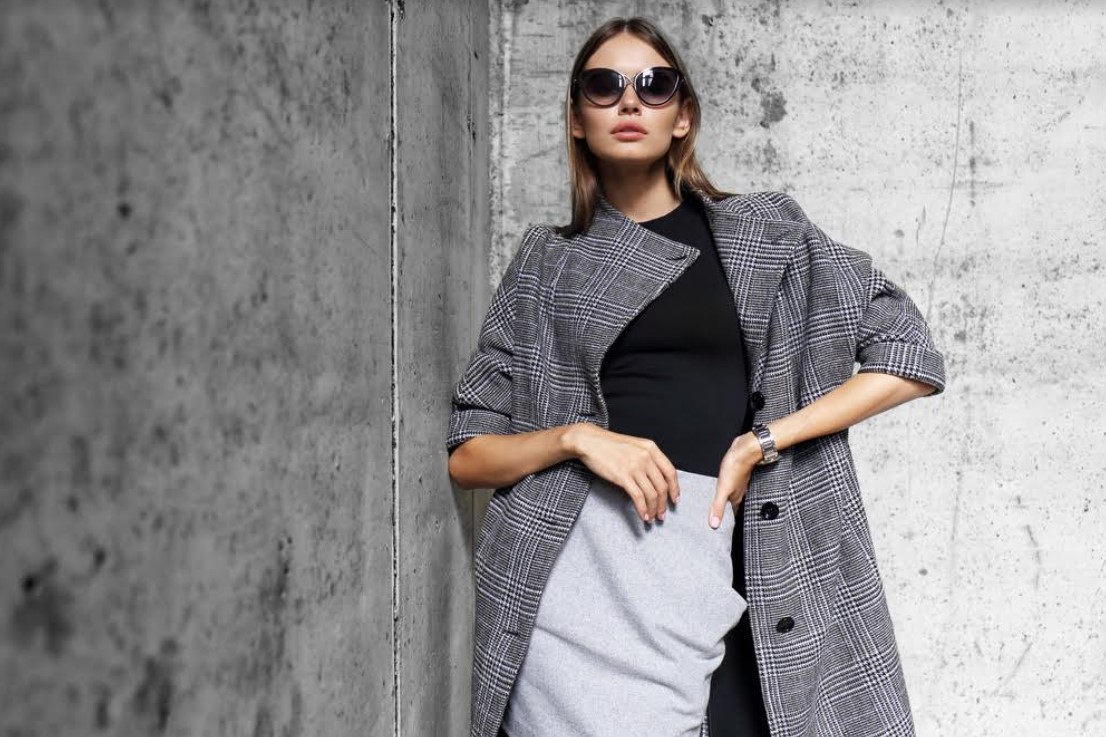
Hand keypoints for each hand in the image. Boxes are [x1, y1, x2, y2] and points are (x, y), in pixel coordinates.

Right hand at [564, 423, 680, 523]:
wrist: (589, 441)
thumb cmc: (609, 444)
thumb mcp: (635, 446)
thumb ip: (648, 459)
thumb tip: (656, 480)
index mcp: (651, 448)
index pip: (670, 472)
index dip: (674, 489)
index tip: (675, 500)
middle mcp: (646, 457)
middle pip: (662, 486)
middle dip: (663, 504)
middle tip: (662, 514)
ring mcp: (635, 467)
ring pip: (651, 494)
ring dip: (653, 509)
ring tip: (651, 518)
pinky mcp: (623, 476)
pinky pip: (638, 497)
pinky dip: (642, 509)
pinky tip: (642, 515)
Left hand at [708, 432, 764, 528]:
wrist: (745, 449)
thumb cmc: (735, 467)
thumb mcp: (723, 489)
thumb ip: (718, 507)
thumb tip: (714, 524)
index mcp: (737, 497)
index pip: (735, 514)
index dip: (731, 522)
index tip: (728, 530)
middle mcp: (741, 491)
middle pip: (737, 505)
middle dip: (732, 512)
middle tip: (726, 520)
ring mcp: (741, 482)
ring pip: (737, 495)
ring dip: (732, 501)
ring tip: (726, 507)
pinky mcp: (740, 472)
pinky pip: (736, 485)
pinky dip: (733, 489)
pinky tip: (730, 487)